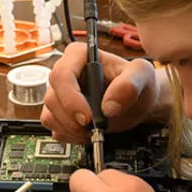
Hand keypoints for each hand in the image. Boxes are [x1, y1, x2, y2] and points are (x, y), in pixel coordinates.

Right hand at [40, 43, 166, 142]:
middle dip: (71, 119)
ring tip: (94, 130)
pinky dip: (70, 136)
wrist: (137, 102)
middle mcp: (65, 73)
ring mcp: (60, 94)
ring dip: (71, 129)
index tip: (88, 117)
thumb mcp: (142, 75)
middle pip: (52, 97)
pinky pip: (54, 128)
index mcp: (79, 55)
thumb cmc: (137, 83)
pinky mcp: (59, 112)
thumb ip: (129, 85)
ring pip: (50, 115)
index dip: (71, 98)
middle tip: (93, 128)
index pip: (62, 75)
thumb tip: (109, 106)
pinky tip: (87, 133)